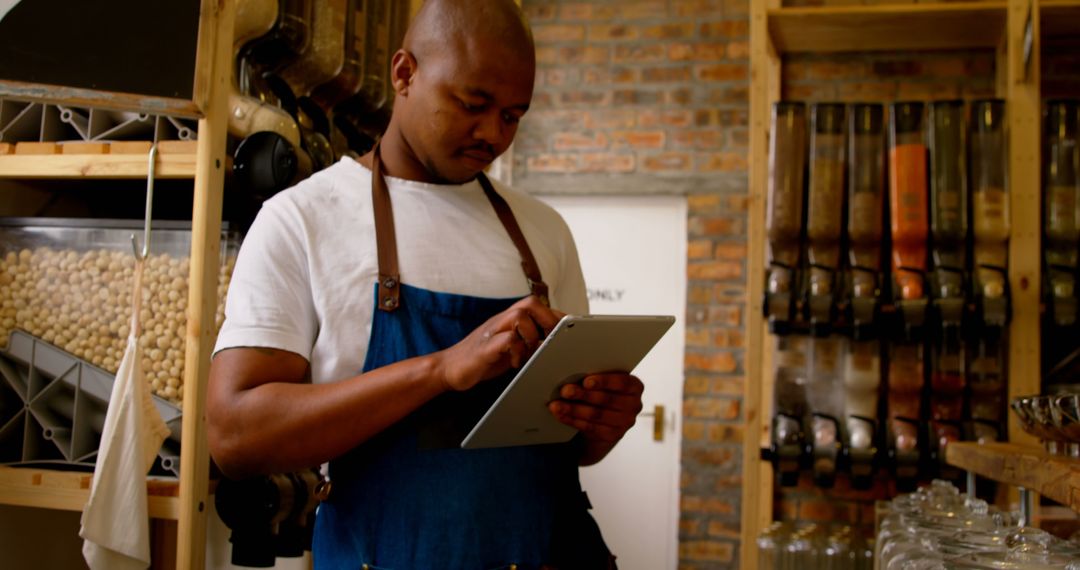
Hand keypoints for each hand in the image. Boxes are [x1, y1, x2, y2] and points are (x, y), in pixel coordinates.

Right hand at [435, 295, 562, 391]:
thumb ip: (527, 342)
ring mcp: (492, 332)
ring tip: (532, 353)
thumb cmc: (483, 359)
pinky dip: (517, 350)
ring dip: (533, 335)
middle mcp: (501, 321)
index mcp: (509, 320)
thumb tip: (555, 344)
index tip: (571, 330)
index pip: (538, 307)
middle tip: (554, 341)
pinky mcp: (484, 348)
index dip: (556, 315)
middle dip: (548, 320)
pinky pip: (507, 339)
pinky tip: (517, 363)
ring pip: (519, 316)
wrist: (449, 369)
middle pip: (530, 303)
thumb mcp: (510, 349)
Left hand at [548, 373, 643, 461]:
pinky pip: (589, 427)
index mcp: (635, 386)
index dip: (604, 381)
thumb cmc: (603, 391)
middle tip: (565, 391)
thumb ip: (596, 377)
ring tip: (556, 405)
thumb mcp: (605, 382)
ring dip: (573, 409)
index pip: (622, 382)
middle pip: (606, 399)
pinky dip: (572, 420)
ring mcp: (625, 422)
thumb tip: (572, 372)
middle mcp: (634, 405)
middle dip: (583, 395)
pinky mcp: (613, 435)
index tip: (586, 381)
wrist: (606, 418)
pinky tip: (560, 415)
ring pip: (595, 414)